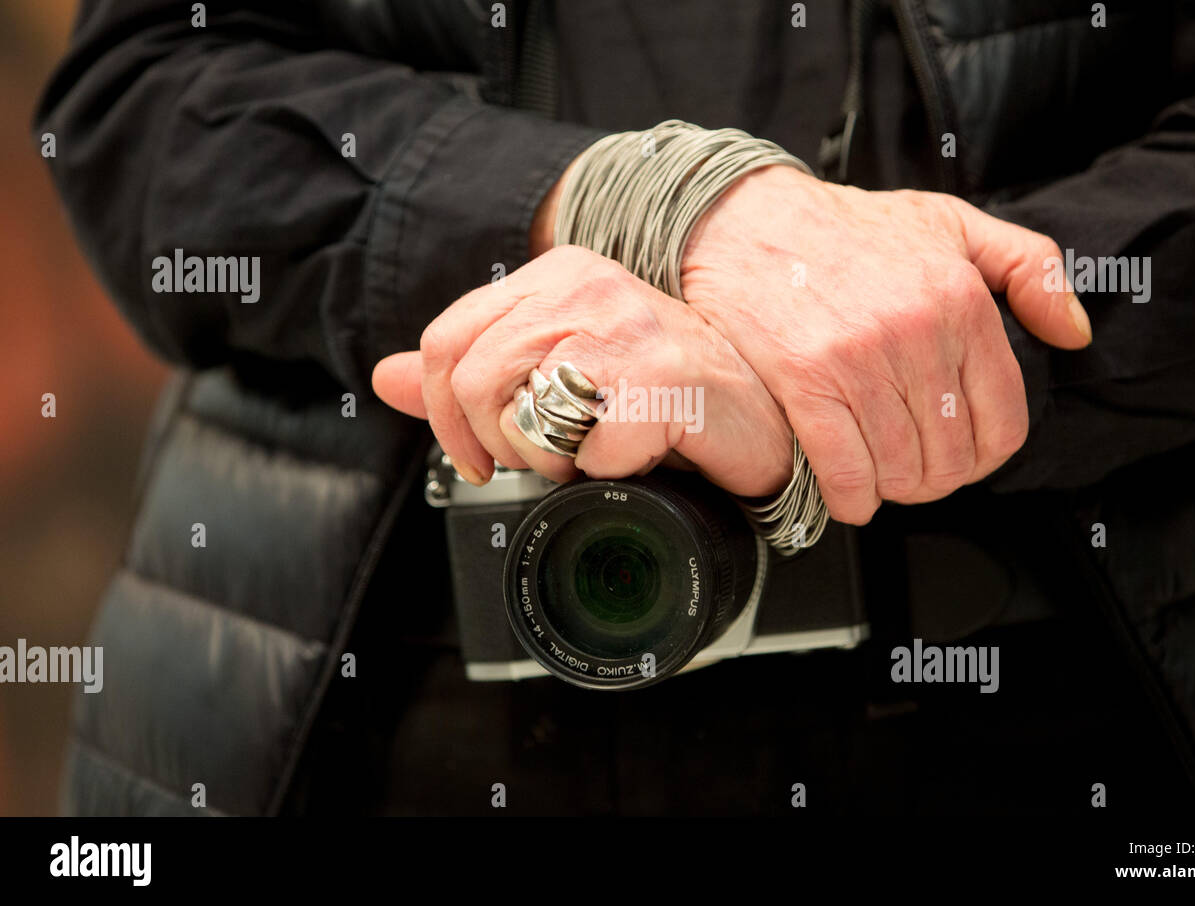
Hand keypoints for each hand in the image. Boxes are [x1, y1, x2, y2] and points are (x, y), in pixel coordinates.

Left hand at [371, 245, 792, 496]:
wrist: (758, 411)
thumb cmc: (660, 390)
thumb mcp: (559, 368)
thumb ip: (472, 373)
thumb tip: (384, 377)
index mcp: (555, 276)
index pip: (449, 339)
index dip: (445, 413)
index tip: (476, 454)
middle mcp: (586, 287)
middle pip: (475, 380)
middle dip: (500, 443)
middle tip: (545, 457)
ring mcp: (627, 328)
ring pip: (525, 416)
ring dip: (555, 459)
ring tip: (597, 449)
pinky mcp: (663, 377)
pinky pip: (590, 453)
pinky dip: (609, 472)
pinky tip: (641, 452)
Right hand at [679, 165, 1091, 522]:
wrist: (751, 221)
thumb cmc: (849, 228)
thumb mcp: (953, 223)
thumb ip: (1028, 268)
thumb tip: (1073, 332)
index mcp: (962, 302)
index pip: (1003, 421)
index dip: (986, 455)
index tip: (963, 455)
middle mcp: (918, 334)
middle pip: (952, 456)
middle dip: (936, 478)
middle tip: (915, 470)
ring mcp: (861, 362)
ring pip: (902, 471)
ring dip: (893, 490)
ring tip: (881, 476)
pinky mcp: (807, 382)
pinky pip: (846, 472)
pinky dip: (852, 499)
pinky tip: (850, 494)